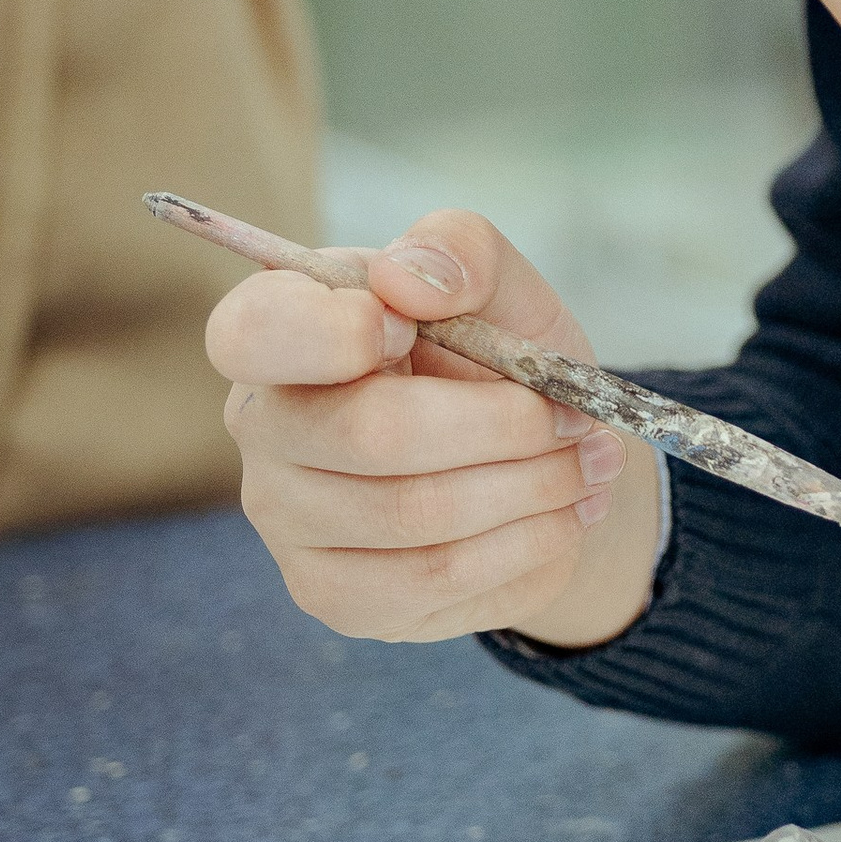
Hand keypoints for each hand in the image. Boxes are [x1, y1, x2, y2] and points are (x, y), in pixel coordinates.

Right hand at [206, 210, 662, 646]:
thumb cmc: (497, 355)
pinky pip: (433, 579)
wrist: (538, 460)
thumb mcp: (501, 284)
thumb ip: (460, 249)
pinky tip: (560, 517)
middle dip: (505, 425)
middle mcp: (263, 426)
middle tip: (575, 417)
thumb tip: (406, 279)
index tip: (414, 330)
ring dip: (531, 487)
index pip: (254, 331)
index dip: (335, 333)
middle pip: (369, 435)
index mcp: (282, 329)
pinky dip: (524, 544)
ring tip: (587, 463)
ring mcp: (286, 518)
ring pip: (414, 515)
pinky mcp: (332, 593)